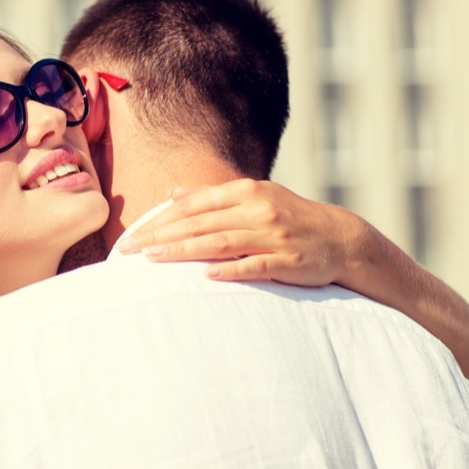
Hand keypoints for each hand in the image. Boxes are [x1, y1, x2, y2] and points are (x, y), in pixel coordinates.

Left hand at [118, 179, 364, 286]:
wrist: (340, 238)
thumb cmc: (289, 217)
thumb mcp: (254, 196)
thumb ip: (212, 195)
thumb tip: (173, 191)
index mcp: (245, 191)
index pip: (193, 205)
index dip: (159, 219)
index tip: (132, 235)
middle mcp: (257, 209)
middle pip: (199, 222)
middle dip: (160, 236)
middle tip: (128, 250)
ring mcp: (273, 235)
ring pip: (221, 242)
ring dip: (184, 250)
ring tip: (153, 258)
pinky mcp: (288, 261)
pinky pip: (255, 266)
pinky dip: (231, 270)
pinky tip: (207, 277)